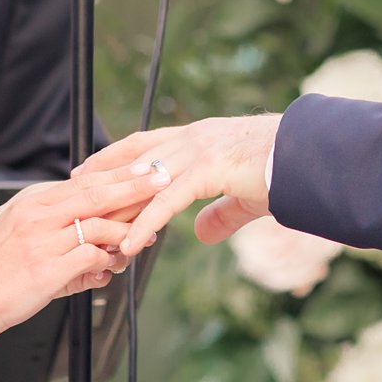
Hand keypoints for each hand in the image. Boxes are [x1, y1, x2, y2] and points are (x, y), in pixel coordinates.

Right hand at [0, 163, 167, 335]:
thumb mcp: (22, 236)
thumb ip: (55, 227)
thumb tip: (89, 230)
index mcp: (33, 203)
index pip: (84, 181)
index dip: (118, 173)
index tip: (145, 166)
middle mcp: (37, 216)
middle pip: (96, 193)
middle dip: (134, 185)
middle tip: (164, 179)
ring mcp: (42, 241)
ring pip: (99, 225)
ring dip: (126, 232)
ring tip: (143, 239)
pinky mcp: (47, 269)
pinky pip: (92, 258)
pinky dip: (108, 261)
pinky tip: (112, 268)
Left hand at [72, 114, 281, 256]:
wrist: (310, 159)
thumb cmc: (282, 172)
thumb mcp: (244, 197)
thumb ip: (221, 214)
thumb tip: (202, 235)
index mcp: (197, 137)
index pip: (142, 145)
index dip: (112, 158)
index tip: (86, 171)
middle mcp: (192, 139)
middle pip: (133, 160)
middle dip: (101, 180)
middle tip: (71, 199)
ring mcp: (198, 153)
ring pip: (145, 182)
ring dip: (117, 207)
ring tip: (91, 228)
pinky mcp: (209, 172)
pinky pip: (167, 202)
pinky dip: (145, 224)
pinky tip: (129, 244)